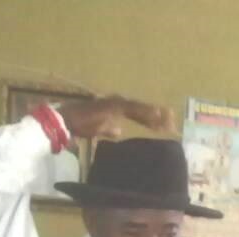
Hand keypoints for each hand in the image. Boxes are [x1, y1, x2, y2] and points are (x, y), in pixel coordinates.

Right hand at [57, 96, 175, 141]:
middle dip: (158, 117)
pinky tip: (156, 115)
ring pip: (139, 108)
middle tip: (173, 123)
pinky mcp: (112, 106)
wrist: (64, 121)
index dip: (151, 120)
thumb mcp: (98, 129)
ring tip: (168, 121)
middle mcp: (117, 103)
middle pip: (142, 109)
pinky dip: (144, 112)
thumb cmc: (78, 125)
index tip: (166, 127)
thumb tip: (119, 131)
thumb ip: (109, 129)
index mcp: (116, 109)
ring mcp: (115, 103)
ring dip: (154, 115)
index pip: (138, 114)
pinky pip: (131, 109)